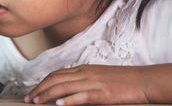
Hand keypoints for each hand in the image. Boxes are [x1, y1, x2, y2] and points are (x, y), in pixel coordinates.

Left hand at [25, 64, 150, 104]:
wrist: (143, 80)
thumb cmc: (122, 80)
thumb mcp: (98, 76)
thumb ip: (83, 80)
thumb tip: (68, 88)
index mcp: (83, 69)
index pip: (56, 74)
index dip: (42, 82)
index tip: (33, 91)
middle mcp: (84, 74)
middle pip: (55, 80)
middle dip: (39, 89)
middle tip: (28, 99)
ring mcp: (93, 82)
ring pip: (63, 87)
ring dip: (47, 95)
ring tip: (36, 102)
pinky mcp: (102, 93)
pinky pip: (81, 96)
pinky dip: (68, 101)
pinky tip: (58, 105)